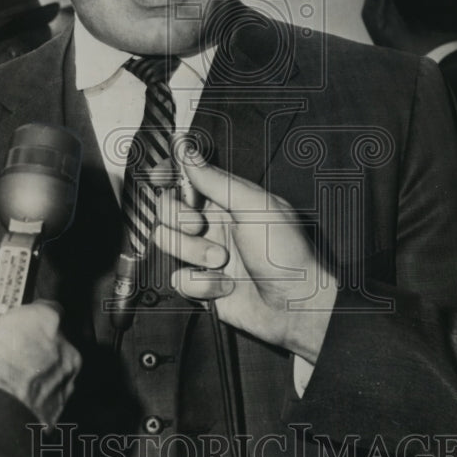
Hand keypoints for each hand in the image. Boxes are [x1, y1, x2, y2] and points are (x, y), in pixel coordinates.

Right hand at [0, 299, 80, 427]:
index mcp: (45, 321)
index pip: (44, 307)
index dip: (22, 315)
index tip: (3, 324)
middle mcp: (65, 349)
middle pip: (49, 340)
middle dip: (29, 345)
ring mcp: (66, 383)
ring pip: (51, 371)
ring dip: (32, 374)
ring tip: (0, 384)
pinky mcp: (61, 412)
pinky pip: (47, 398)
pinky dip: (32, 399)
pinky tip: (7, 403)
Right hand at [154, 159, 336, 363]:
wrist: (295, 305)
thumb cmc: (286, 253)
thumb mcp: (255, 206)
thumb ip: (216, 180)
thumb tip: (187, 151)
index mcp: (226, 199)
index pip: (186, 178)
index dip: (167, 174)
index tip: (160, 177)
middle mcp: (211, 224)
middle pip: (167, 208)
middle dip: (179, 218)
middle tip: (201, 226)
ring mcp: (203, 254)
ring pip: (167, 243)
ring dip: (194, 253)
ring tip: (222, 262)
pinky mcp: (200, 284)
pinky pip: (179, 279)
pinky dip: (202, 284)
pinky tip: (226, 286)